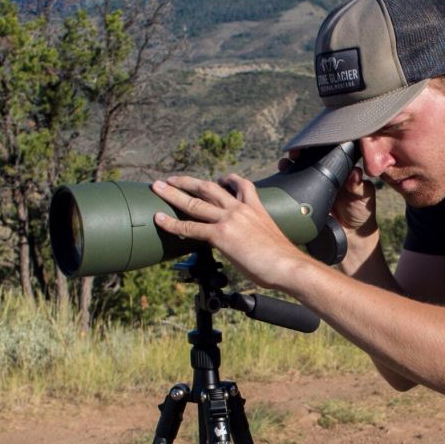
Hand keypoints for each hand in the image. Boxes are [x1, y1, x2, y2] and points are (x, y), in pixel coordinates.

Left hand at [150, 174, 306, 289]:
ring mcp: (229, 220)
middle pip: (209, 188)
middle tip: (172, 179)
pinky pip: (190, 227)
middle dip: (187, 181)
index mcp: (256, 207)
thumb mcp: (272, 237)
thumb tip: (252, 245)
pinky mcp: (220, 235)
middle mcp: (240, 209)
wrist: (287, 265)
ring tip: (157, 187)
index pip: (240, 185)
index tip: (218, 179)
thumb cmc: (283, 258)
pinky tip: (159, 219)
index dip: (227, 180)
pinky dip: (172, 223)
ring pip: (195, 202)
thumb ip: (258, 234)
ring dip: (173, 193)